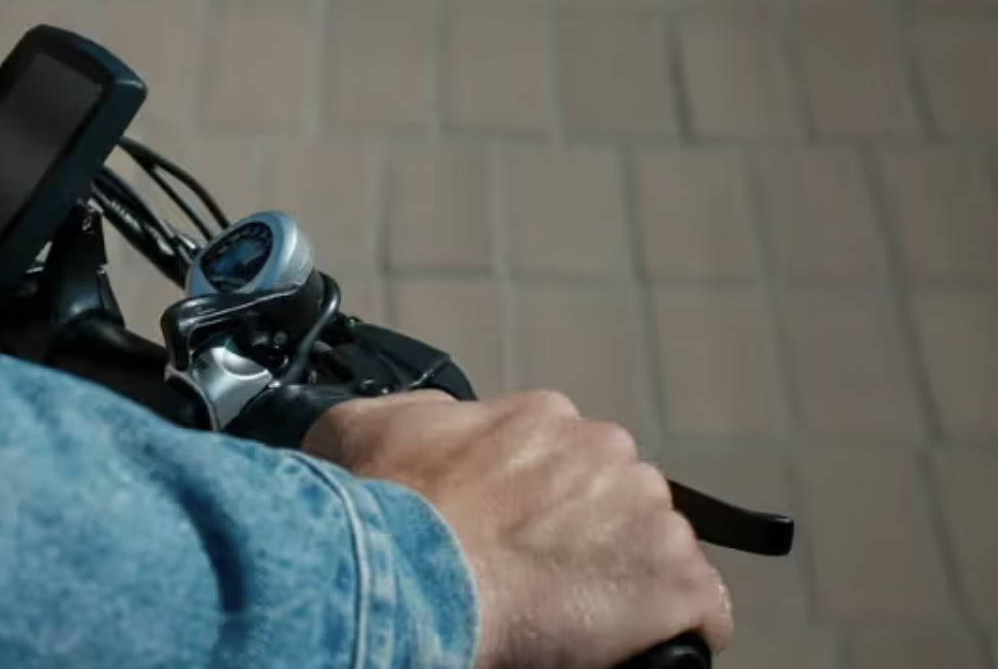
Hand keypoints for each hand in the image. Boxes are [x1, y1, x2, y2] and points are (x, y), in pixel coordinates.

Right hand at [306, 390, 730, 668]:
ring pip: (657, 553)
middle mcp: (610, 452)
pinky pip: (702, 614)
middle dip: (585, 538)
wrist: (406, 576)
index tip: (510, 536)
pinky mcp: (681, 585)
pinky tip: (629, 647)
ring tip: (569, 619)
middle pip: (617, 501)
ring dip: (623, 583)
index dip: (539, 505)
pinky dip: (672, 633)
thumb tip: (438, 424)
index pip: (565, 460)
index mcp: (545, 419)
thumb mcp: (360, 427)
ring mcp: (652, 519)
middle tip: (535, 581)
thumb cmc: (379, 508)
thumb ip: (419, 416)